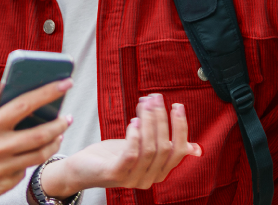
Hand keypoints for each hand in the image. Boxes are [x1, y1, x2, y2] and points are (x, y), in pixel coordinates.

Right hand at [0, 79, 72, 204]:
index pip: (23, 105)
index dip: (47, 93)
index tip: (64, 84)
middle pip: (39, 134)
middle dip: (59, 123)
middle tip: (68, 117)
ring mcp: (1, 169)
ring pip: (39, 155)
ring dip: (54, 143)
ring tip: (58, 134)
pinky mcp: (4, 185)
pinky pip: (25, 171)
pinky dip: (31, 160)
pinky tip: (31, 153)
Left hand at [40, 93, 201, 196]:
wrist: (81, 170)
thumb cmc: (112, 157)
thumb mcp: (143, 150)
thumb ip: (166, 148)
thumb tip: (196, 149)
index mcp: (159, 172)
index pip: (178, 151)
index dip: (180, 127)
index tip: (177, 105)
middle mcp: (149, 178)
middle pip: (164, 147)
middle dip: (161, 118)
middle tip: (155, 98)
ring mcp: (132, 178)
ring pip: (150, 148)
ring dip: (148, 122)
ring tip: (142, 104)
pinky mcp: (115, 174)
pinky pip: (131, 155)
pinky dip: (134, 136)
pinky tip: (132, 122)